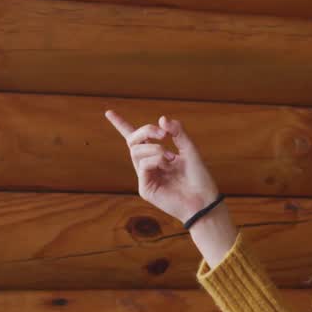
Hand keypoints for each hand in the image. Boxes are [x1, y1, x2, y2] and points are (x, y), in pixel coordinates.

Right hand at [104, 109, 219, 224]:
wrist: (203, 199)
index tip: (108, 112)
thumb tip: (162, 118)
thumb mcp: (190, 149)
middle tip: (163, 134)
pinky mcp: (145, 188)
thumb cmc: (199, 176)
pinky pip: (143, 165)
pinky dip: (155, 159)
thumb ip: (178, 132)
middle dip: (145, 131)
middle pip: (133, 140)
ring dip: (155, 148)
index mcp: (157, 155)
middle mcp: (148, 164)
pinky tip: (168, 164)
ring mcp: (145, 176)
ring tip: (171, 156)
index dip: (121, 124)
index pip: (136, 138)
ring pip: (136, 152)